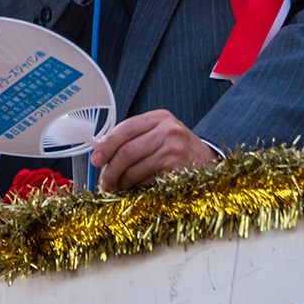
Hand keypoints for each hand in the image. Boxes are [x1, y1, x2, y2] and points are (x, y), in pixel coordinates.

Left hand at [90, 110, 217, 190]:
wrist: (208, 160)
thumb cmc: (177, 146)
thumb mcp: (158, 132)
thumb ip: (133, 137)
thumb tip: (102, 150)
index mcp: (159, 117)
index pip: (125, 130)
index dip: (106, 146)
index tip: (95, 159)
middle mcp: (168, 131)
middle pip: (127, 151)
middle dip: (110, 170)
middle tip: (104, 182)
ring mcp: (174, 150)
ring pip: (135, 169)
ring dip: (122, 181)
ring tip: (119, 185)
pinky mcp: (178, 170)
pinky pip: (147, 180)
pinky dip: (138, 186)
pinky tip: (138, 186)